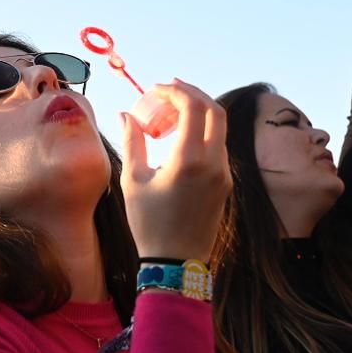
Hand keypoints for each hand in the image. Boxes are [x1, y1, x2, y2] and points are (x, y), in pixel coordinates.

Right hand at [120, 80, 230, 263]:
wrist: (176, 263)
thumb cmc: (149, 224)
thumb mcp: (133, 181)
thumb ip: (132, 142)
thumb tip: (125, 114)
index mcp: (189, 160)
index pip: (193, 107)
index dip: (175, 91)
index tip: (156, 90)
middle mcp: (214, 163)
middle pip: (215, 110)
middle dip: (192, 94)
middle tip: (168, 91)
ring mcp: (224, 173)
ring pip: (219, 128)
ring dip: (197, 114)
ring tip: (167, 118)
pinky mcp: (226, 184)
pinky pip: (218, 147)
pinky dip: (202, 133)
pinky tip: (179, 140)